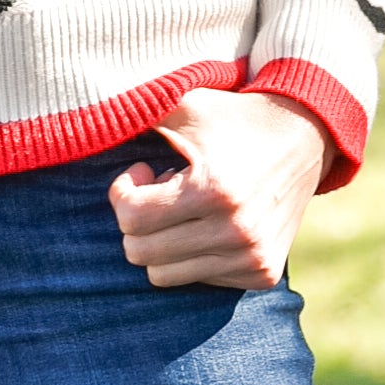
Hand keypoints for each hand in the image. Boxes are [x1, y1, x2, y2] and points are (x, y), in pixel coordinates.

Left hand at [109, 88, 330, 289]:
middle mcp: (235, 231)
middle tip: (159, 191)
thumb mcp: (184, 103)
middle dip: (137, 220)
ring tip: (183, 207)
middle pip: (141, 253)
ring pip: (164, 274)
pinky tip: (209, 223)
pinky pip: (199, 281)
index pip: (131, 220)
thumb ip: (137, 109)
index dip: (123, 193)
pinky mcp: (263, 275)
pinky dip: (193, 256)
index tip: (142, 172)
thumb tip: (81, 117)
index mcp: (212, 189)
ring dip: (163, 241)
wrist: (303, 137)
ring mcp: (252, 258)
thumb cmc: (231, 118)